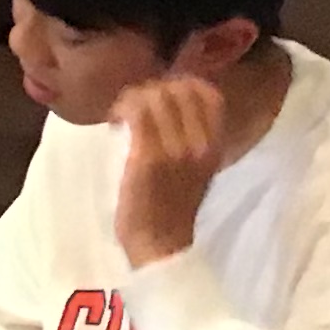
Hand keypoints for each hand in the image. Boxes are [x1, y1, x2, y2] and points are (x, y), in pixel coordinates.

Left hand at [112, 75, 225, 266]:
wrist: (161, 245)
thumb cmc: (173, 207)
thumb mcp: (196, 168)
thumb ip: (191, 137)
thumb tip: (169, 102)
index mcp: (215, 145)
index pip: (208, 92)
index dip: (180, 84)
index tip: (160, 97)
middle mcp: (200, 144)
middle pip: (177, 88)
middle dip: (150, 89)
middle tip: (133, 108)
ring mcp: (175, 150)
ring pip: (154, 96)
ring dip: (131, 99)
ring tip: (122, 116)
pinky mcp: (147, 158)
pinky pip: (136, 114)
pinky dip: (121, 110)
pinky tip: (114, 122)